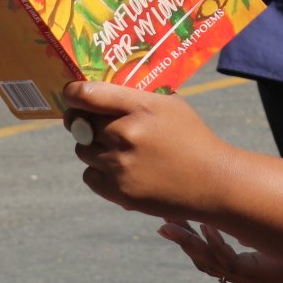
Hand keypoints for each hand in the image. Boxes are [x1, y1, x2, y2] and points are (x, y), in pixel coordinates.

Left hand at [63, 80, 237, 218]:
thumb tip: (100, 89)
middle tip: (89, 122)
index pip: (88, 95)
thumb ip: (135, 97)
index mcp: (140, 107)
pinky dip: (99, 171)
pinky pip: (90, 175)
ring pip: (83, 150)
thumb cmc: (191, 137)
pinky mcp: (119, 192)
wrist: (212, 182)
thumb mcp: (170, 104)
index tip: (70, 94)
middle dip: (81, 121)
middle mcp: (126, 135)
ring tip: (115, 147)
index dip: (72, 94)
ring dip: (92, 147)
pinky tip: (119, 168)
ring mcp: (121, 166)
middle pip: (80, 124)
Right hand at [158, 219, 282, 282]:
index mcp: (247, 265)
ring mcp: (252, 279)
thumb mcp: (272, 227)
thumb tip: (234, 201)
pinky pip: (230, 264)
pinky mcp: (260, 278)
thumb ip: (252, 221)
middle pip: (204, 262)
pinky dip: (217, 244)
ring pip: (211, 264)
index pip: (209, 255)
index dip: (190, 240)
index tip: (171, 221)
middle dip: (183, 241)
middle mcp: (246, 275)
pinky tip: (208, 227)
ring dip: (192, 243)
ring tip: (176, 224)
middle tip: (164, 222)